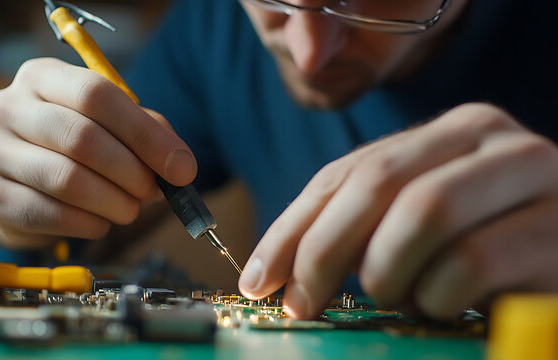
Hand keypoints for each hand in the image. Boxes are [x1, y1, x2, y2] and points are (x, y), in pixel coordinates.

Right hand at [0, 58, 196, 247]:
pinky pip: (52, 215)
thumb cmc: (75, 147)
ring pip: (67, 180)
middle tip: (152, 192)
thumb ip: (149, 135)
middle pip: (80, 137)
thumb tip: (180, 166)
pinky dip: (89, 224)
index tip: (180, 168)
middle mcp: (8, 107)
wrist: (24, 184)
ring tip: (129, 209)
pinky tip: (101, 221)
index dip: (144, 134)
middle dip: (131, 171)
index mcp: (41, 77)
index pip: (96, 94)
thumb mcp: (113, 126)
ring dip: (113, 202)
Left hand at [239, 103, 557, 319]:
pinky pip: (470, 262)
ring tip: (395, 296)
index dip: (290, 229)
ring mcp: (533, 177)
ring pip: (424, 211)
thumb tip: (272, 273)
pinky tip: (442, 305)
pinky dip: (438, 294)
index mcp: (451, 132)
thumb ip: (359, 228)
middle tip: (302, 304)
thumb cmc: (490, 249)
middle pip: (378, 181)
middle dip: (324, 250)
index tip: (258, 280)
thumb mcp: (418, 227)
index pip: (345, 173)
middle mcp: (492, 139)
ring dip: (388, 270)